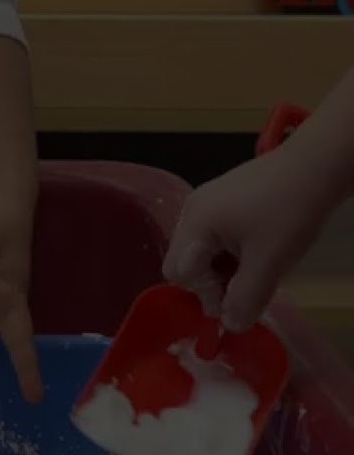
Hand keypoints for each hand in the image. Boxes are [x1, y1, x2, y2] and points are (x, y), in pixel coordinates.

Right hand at [163, 149, 331, 331]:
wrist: (315, 167)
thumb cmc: (289, 213)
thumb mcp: (270, 262)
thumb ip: (245, 298)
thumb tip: (230, 326)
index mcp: (195, 224)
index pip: (178, 273)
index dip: (205, 293)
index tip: (238, 299)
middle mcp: (191, 211)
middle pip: (185, 261)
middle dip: (212, 282)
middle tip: (248, 287)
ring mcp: (206, 201)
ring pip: (201, 249)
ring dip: (223, 268)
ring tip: (257, 268)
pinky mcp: (223, 197)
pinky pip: (214, 234)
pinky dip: (229, 250)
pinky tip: (257, 249)